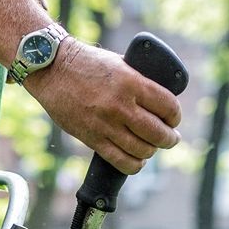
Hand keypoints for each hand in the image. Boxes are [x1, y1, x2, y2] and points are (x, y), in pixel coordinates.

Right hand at [22, 38, 181, 174]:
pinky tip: (138, 160)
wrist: (53, 70)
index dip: (175, 116)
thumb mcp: (119, 63)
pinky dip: (134, 165)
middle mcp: (121, 105)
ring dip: (152, 152)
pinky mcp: (92, 138)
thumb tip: (160, 100)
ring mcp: (106, 124)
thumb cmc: (87, 64)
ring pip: (141, 150)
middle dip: (169, 139)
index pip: (168, 106)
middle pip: (158, 133)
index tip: (173, 119)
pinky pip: (120, 160)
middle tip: (170, 138)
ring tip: (152, 148)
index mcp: (131, 82)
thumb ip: (139, 80)